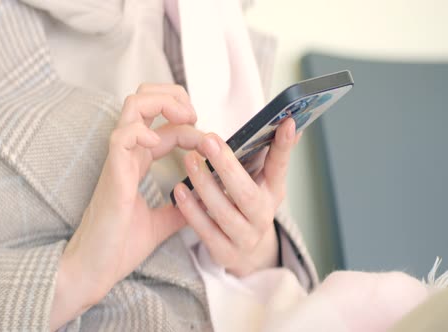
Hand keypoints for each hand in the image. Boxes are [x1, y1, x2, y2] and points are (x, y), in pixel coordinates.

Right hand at [50, 84, 202, 329]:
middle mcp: (127, 155)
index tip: (207, 141)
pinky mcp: (112, 174)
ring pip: (133, 107)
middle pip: (143, 100)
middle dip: (173, 97)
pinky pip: (122, 136)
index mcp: (136, 163)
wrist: (95, 269)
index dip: (187, 126)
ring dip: (162, 103)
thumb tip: (201, 204)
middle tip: (194, 115)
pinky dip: (142, 130)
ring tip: (184, 119)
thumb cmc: (119, 246)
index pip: (162, 126)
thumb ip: (179, 210)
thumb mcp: (160, 224)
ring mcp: (118, 161)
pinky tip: (158, 143)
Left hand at [173, 118, 300, 277]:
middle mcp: (263, 216)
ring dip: (204, 186)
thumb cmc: (248, 204)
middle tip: (208, 140)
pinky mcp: (225, 252)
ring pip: (224, 213)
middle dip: (227, 166)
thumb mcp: (263, 182)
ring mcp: (245, 238)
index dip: (284, 147)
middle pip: (246, 193)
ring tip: (189, 161)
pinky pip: (205, 231)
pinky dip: (192, 211)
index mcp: (273, 192)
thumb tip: (288, 122)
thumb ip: (270, 154)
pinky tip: (178, 192)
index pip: (280, 167)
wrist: (247, 251)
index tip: (286, 121)